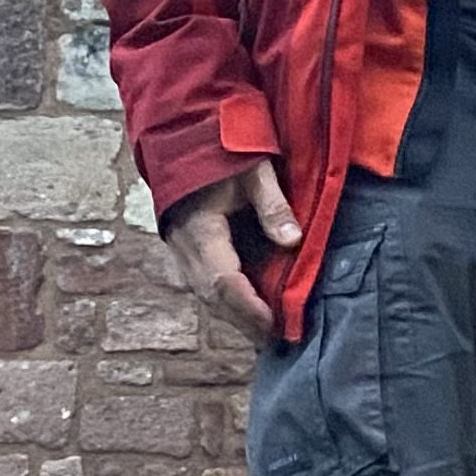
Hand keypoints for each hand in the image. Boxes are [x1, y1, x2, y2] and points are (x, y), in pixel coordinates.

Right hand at [166, 164, 300, 342]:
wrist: (181, 135)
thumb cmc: (220, 148)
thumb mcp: (253, 169)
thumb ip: (272, 205)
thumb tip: (293, 242)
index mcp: (200, 230)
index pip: (223, 282)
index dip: (248, 308)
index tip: (274, 326)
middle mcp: (185, 247)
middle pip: (213, 298)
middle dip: (244, 321)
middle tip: (277, 339)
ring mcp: (181, 250)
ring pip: (206, 295)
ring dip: (235, 314)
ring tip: (267, 331)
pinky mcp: (187, 249)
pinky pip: (205, 284)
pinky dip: (227, 300)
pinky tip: (249, 307)